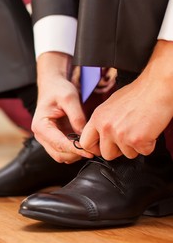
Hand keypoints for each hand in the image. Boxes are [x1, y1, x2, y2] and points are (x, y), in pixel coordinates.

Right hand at [32, 53, 93, 162]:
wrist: (52, 86)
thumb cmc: (58, 90)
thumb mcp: (69, 98)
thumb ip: (77, 117)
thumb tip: (84, 136)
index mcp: (40, 125)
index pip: (59, 143)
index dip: (75, 149)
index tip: (91, 152)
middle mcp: (40, 135)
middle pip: (59, 154)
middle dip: (76, 154)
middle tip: (94, 149)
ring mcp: (46, 139)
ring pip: (61, 156)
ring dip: (76, 155)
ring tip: (90, 146)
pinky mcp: (53, 140)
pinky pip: (63, 152)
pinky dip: (74, 152)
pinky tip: (84, 144)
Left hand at [80, 40, 172, 159]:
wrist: (157, 88)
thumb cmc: (138, 93)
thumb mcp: (110, 105)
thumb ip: (103, 121)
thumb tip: (101, 134)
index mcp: (97, 118)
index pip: (85, 142)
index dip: (95, 149)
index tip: (102, 148)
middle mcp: (106, 127)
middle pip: (106, 154)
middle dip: (118, 151)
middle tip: (127, 139)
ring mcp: (120, 135)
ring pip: (127, 154)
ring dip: (135, 146)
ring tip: (140, 129)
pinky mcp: (136, 140)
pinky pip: (143, 152)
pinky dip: (149, 144)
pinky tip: (149, 130)